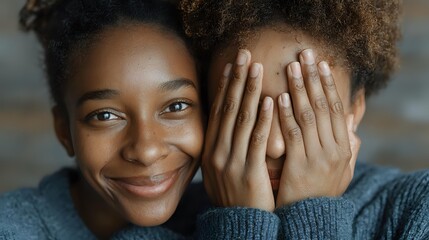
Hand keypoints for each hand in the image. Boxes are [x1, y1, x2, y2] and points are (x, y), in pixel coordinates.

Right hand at [202, 49, 274, 211]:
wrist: (237, 226)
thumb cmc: (233, 196)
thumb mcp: (220, 170)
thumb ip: (223, 146)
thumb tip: (229, 124)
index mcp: (210, 150)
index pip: (218, 111)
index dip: (225, 86)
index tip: (232, 66)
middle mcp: (217, 152)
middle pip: (228, 109)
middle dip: (237, 79)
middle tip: (244, 54)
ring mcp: (231, 162)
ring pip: (242, 120)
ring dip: (250, 91)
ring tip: (258, 68)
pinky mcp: (248, 172)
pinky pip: (257, 141)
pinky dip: (264, 120)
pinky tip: (270, 101)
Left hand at [276, 49, 360, 206]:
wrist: (310, 219)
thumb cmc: (321, 193)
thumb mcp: (341, 173)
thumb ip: (348, 151)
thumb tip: (354, 131)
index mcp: (343, 148)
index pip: (337, 109)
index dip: (330, 84)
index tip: (322, 63)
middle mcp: (334, 149)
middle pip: (324, 106)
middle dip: (315, 77)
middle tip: (306, 54)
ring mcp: (318, 157)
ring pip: (309, 115)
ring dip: (300, 88)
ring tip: (292, 67)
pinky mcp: (299, 165)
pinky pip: (293, 134)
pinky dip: (287, 114)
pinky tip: (280, 97)